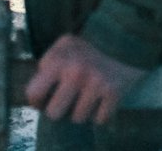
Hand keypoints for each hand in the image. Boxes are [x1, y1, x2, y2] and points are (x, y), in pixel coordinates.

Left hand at [23, 34, 146, 124]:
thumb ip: (49, 65)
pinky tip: (103, 98)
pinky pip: (99, 119)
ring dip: (83, 111)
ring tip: (89, 95)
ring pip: (77, 118)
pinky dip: (102, 113)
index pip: (33, 93)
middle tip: (69, 100)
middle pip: (54, 113)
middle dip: (61, 111)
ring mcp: (95, 81)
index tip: (46, 99)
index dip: (38, 101)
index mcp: (58, 58)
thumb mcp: (65, 46)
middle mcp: (75, 69)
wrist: (128, 41)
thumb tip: (36, 95)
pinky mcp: (113, 91)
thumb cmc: (90, 49)